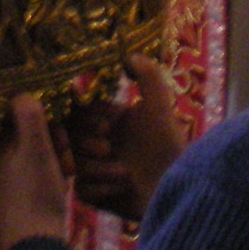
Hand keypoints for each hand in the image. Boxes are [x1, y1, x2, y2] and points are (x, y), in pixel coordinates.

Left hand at [0, 93, 74, 249]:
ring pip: (34, 157)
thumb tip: (20, 90)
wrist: (33, 248)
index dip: (42, 119)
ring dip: (55, 158)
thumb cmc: (33, 192)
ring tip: (68, 172)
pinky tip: (64, 184)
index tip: (61, 131)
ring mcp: (2, 184)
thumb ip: (28, 114)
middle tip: (66, 155)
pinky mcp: (15, 202)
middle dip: (52, 140)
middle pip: (27, 137)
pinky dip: (51, 176)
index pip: (16, 117)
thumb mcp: (34, 146)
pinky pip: (35, 177)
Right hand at [66, 55, 183, 221]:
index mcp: (108, 120)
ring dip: (100, 168)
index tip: (106, 124)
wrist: (178, 189)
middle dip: (89, 142)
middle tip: (109, 148)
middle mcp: (98, 142)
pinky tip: (122, 188)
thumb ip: (147, 76)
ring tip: (125, 173)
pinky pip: (81, 188)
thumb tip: (127, 54)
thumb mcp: (160, 107)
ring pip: (75, 163)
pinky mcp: (94, 195)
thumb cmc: (168, 146)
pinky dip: (102, 188)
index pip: (78, 111)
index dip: (88, 117)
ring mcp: (94, 170)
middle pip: (70, 136)